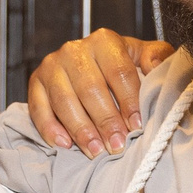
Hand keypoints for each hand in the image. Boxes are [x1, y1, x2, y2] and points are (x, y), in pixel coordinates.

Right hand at [27, 29, 176, 156]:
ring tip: (95, 151)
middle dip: (106, 121)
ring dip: (81, 129)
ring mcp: (52, 66)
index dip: (129, 101)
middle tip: (117, 145)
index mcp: (104, 41)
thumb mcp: (143, 55)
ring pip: (65, 101)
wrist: (91, 64)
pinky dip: (50, 129)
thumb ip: (157, 57)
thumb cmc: (122, 64)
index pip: (119, 72)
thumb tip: (156, 66)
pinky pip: (38, 109)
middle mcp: (75, 50)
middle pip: (91, 89)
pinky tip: (65, 145)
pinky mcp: (35, 83)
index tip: (137, 125)